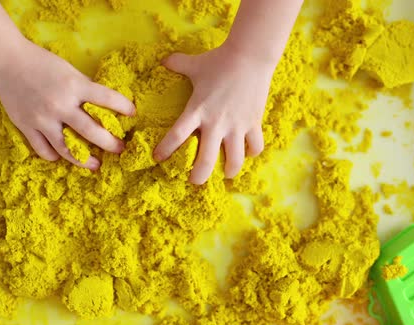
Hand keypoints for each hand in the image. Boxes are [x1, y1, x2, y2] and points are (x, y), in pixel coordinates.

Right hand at [0, 39, 134, 169]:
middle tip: (120, 149)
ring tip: (96, 165)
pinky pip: (45, 150)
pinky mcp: (27, 127)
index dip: (124, 107)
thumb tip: (105, 106)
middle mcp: (60, 105)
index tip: (133, 114)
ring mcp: (42, 119)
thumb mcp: (69, 71)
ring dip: (85, 160)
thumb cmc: (42, 63)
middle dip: (110, 144)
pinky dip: (56, 156)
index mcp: (74, 86)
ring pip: (68, 149)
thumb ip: (85, 89)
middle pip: (91, 132)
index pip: (107, 98)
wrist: (6, 61)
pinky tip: (63, 155)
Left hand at [153, 44, 272, 183]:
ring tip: (226, 173)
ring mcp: (236, 125)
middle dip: (198, 176)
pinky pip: (255, 146)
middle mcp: (216, 123)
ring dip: (229, 170)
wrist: (249, 55)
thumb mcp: (194, 64)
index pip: (177, 136)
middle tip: (194, 181)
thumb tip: (162, 60)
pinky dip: (251, 153)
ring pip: (234, 160)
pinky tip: (246, 153)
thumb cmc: (218, 60)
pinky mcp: (253, 123)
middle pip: (206, 161)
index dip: (166, 150)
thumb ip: (176, 64)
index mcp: (197, 110)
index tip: (158, 159)